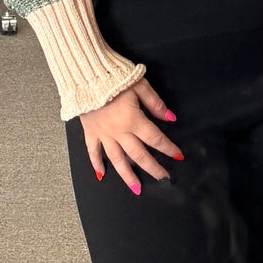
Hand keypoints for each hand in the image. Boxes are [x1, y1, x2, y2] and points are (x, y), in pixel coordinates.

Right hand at [79, 78, 182, 195]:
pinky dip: (96, 163)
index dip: (168, 148)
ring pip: (117, 159)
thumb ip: (155, 103)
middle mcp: (119, 131)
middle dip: (153, 168)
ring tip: (136, 188)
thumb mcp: (140, 84)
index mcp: (133, 120)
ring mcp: (103, 134)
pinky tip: (101, 175)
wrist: (85, 73)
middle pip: (138, 155)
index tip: (178, 155)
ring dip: (127, 175)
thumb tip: (170, 117)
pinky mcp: (90, 131)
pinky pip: (93, 151)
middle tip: (163, 178)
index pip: (155, 138)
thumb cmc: (113, 76)